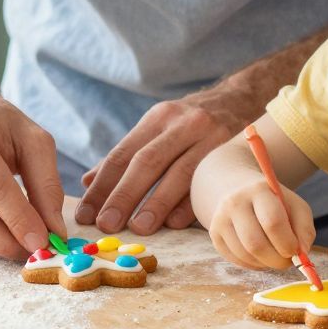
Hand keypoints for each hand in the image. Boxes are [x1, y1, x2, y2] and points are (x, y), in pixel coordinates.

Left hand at [77, 89, 243, 234]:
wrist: (241, 101)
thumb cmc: (191, 125)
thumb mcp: (158, 129)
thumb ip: (125, 156)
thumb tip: (87, 182)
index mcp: (157, 118)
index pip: (122, 154)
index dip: (102, 186)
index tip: (86, 214)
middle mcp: (182, 124)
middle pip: (147, 162)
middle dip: (124, 195)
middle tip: (106, 224)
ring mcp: (210, 137)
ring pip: (178, 172)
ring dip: (156, 202)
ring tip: (138, 228)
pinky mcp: (231, 152)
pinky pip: (207, 182)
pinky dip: (190, 204)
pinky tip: (174, 223)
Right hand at [206, 177, 314, 270]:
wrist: (239, 190)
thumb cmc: (274, 202)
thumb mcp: (295, 206)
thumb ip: (304, 229)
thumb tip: (302, 255)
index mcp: (259, 190)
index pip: (272, 222)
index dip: (287, 243)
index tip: (295, 251)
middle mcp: (235, 203)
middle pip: (255, 243)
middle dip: (276, 260)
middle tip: (287, 261)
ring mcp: (221, 219)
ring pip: (245, 255)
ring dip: (266, 264)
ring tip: (275, 256)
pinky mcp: (215, 235)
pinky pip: (236, 260)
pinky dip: (254, 264)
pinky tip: (261, 255)